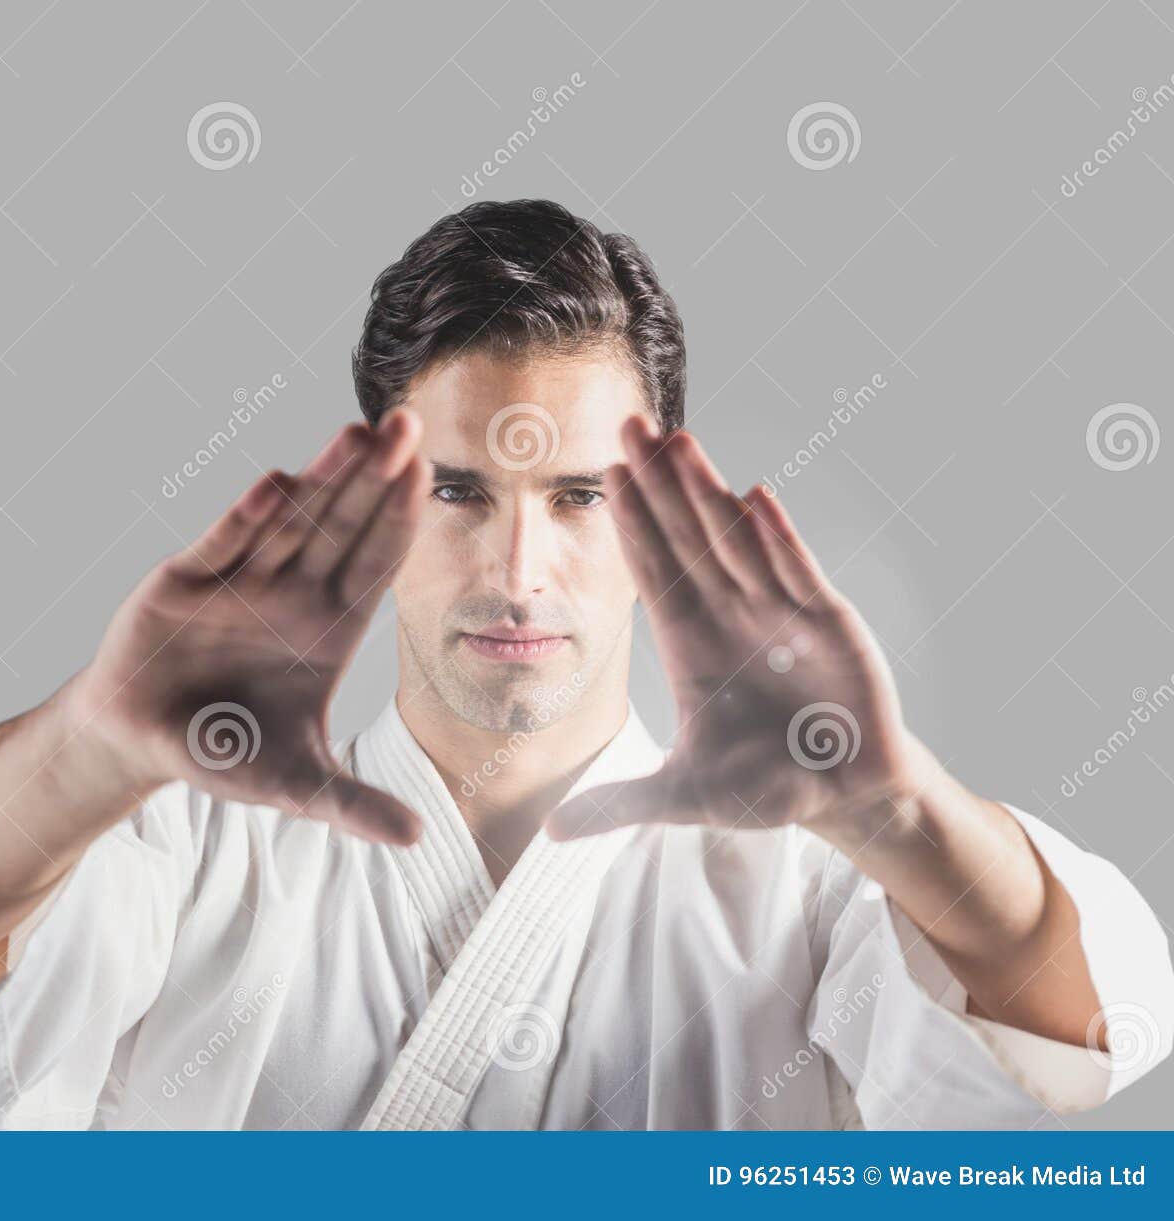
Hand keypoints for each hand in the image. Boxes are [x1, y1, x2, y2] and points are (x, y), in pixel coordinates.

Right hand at [64, 410, 429, 844]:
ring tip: (357, 433)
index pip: (376, 566)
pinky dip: (249, 516)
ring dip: (322, 480)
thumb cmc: (226, 752)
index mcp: (329, 628)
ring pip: (290, 521)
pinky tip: (280, 483)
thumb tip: (417, 840)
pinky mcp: (186, 579)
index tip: (429, 479)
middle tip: (409, 425)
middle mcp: (291, 592)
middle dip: (374, 479)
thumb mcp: (295, 785)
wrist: (139, 740)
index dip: (401, 522)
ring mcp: (241, 579)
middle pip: (342, 527)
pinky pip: (224, 542)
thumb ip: (350, 805)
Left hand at [547, 413, 924, 840]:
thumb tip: (552, 833)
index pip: (651, 571)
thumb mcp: (685, 796)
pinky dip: (778, 539)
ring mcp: (779, 611)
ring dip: (708, 492)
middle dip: (658, 484)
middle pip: (686, 538)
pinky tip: (755, 497)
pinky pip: (797, 573)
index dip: (628, 523)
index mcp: (689, 641)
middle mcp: (730, 613)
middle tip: (628, 424)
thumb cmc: (765, 785)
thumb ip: (621, 804)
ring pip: (735, 541)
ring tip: (680, 440)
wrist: (844, 794)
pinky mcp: (828, 624)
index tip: (602, 474)